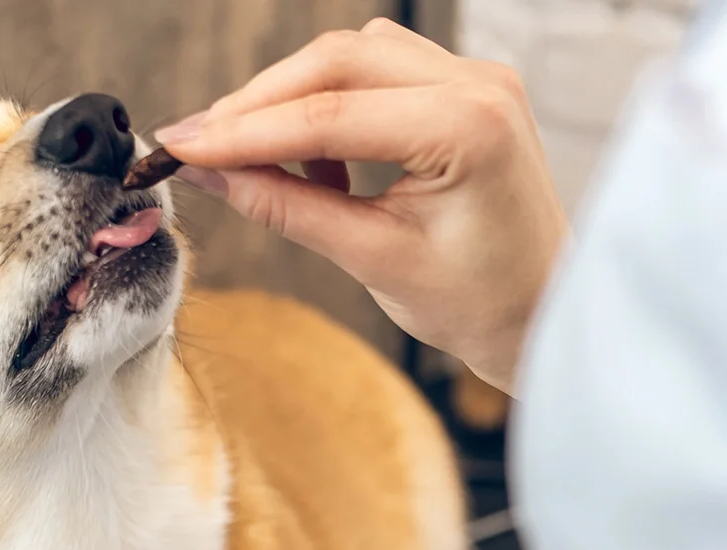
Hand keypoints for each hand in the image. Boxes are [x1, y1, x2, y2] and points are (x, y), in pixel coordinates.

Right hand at [156, 19, 567, 393]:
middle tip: (200, 146)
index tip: (180, 146)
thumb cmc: (480, 305)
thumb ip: (288, 208)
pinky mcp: (469, 89)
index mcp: (468, 130)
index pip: (329, 115)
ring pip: (356, 56)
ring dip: (296, 99)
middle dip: (261, 102)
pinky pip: (382, 71)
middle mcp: (479, 85)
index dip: (244, 131)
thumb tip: (210, 174)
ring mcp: (479, 79)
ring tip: (259, 163)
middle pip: (338, 59)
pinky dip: (335, 104)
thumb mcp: (374, 261)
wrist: (545, 316)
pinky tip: (322, 165)